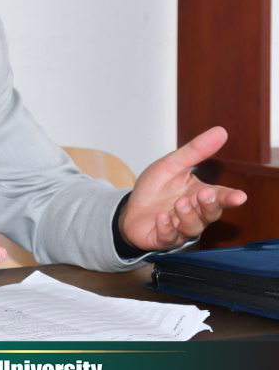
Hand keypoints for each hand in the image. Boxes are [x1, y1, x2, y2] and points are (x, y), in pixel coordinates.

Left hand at [120, 126, 246, 250]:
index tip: (239, 196)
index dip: (230, 197)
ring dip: (187, 215)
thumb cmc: (155, 188)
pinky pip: (169, 237)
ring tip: (180, 203)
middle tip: (204, 194)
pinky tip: (161, 217)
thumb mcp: (172, 165)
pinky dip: (166, 227)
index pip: (220, 197)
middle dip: (209, 205)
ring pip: (192, 227)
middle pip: (210, 214)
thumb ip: (195, 151)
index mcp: (199, 195)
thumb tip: (220, 131)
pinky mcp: (163, 238)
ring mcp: (180, 228)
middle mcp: (194, 214)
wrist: (129, 209)